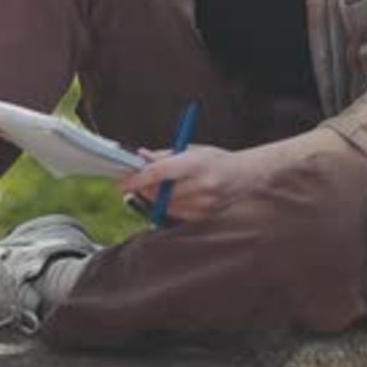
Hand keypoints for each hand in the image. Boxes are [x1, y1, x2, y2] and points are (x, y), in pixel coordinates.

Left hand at [120, 145, 241, 222]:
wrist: (244, 176)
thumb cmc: (215, 160)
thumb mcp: (191, 149)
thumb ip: (164, 155)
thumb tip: (140, 157)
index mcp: (197, 164)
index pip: (160, 173)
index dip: (138, 178)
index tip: (123, 182)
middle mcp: (201, 185)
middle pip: (160, 192)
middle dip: (142, 188)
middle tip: (133, 182)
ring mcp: (204, 204)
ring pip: (165, 206)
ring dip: (154, 197)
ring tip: (155, 186)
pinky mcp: (204, 217)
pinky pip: (175, 214)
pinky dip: (167, 206)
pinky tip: (171, 196)